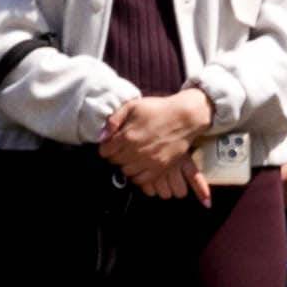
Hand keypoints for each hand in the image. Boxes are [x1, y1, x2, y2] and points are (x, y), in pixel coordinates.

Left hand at [101, 87, 214, 204]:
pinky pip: (142, 179)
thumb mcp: (132, 106)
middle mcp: (136, 151)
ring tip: (130, 156)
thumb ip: (114, 120)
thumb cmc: (157, 109)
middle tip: (121, 149)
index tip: (111, 144)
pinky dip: (137, 175)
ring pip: (126, 171)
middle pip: (115, 162)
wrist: (184, 117)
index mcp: (127, 136)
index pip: (105, 151)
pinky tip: (139, 165)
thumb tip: (101, 136)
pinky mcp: (160, 167)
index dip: (106, 147)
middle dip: (114, 155)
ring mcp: (149, 161)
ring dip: (125, 165)